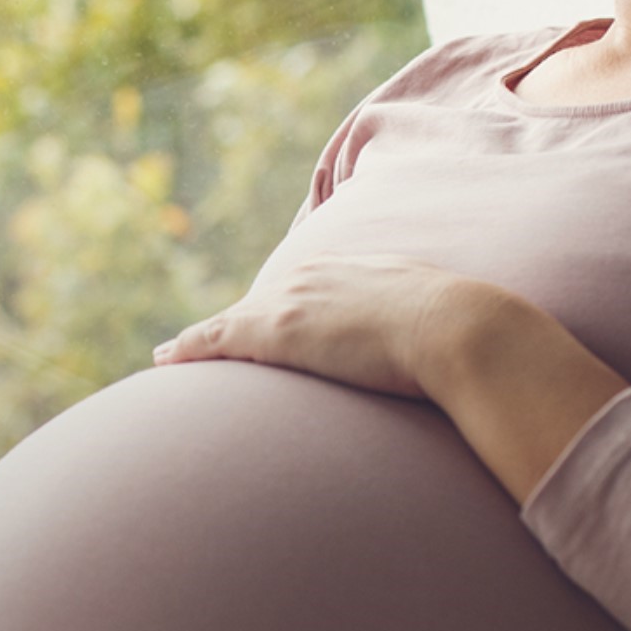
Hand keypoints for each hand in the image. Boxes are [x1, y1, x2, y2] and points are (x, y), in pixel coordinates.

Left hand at [152, 254, 495, 399]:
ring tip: (171, 354)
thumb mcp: (439, 320)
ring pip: (233, 321)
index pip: (301, 291)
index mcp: (352, 270)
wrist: (458, 328)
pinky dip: (190, 349)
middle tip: (202, 346)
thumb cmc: (464, 332)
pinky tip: (165, 360)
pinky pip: (218, 341)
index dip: (278, 310)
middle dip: (234, 325)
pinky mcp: (278, 332)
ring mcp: (294, 302)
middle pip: (260, 303)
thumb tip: (453, 351)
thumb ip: (428, 330)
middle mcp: (315, 277)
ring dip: (202, 341)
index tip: (262, 324)